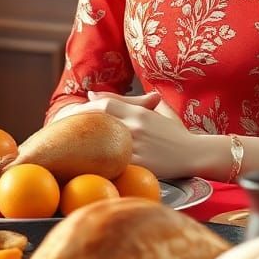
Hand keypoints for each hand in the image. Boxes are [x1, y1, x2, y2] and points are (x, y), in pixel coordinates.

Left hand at [78, 90, 201, 179]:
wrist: (196, 153)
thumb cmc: (177, 133)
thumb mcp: (159, 110)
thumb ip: (136, 100)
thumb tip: (101, 92)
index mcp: (140, 112)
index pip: (106, 104)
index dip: (87, 106)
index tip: (73, 110)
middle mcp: (136, 126)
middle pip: (101, 119)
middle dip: (79, 119)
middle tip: (63, 124)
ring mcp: (137, 146)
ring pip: (105, 141)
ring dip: (86, 141)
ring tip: (70, 143)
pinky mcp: (140, 165)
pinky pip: (115, 162)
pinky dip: (101, 161)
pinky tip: (88, 164)